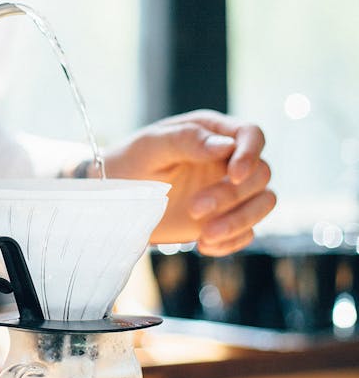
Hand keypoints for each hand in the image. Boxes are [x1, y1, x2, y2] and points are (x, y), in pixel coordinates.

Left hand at [100, 109, 275, 255]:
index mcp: (212, 132)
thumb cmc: (130, 162)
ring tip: (204, 235)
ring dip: (240, 221)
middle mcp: (228, 160)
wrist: (115, 199)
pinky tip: (203, 245)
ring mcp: (230, 191)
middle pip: (260, 174)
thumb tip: (227, 146)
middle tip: (194, 209)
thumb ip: (187, 140)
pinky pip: (248, 232)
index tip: (234, 175)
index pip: (251, 134)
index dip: (250, 154)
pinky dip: (232, 241)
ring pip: (264, 203)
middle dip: (233, 195)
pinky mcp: (225, 219)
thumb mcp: (152, 146)